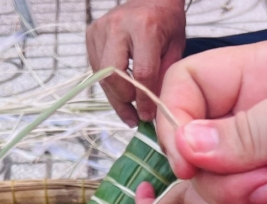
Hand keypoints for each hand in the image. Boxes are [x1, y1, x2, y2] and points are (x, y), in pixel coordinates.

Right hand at [87, 0, 185, 125]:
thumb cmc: (167, 22)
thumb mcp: (175, 48)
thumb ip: (163, 77)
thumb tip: (150, 111)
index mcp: (145, 27)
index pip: (141, 73)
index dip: (144, 100)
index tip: (147, 116)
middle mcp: (118, 25)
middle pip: (113, 75)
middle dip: (123, 101)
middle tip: (134, 117)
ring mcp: (101, 28)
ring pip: (101, 75)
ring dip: (115, 97)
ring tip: (129, 112)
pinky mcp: (91, 33)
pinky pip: (97, 68)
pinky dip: (109, 84)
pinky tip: (122, 91)